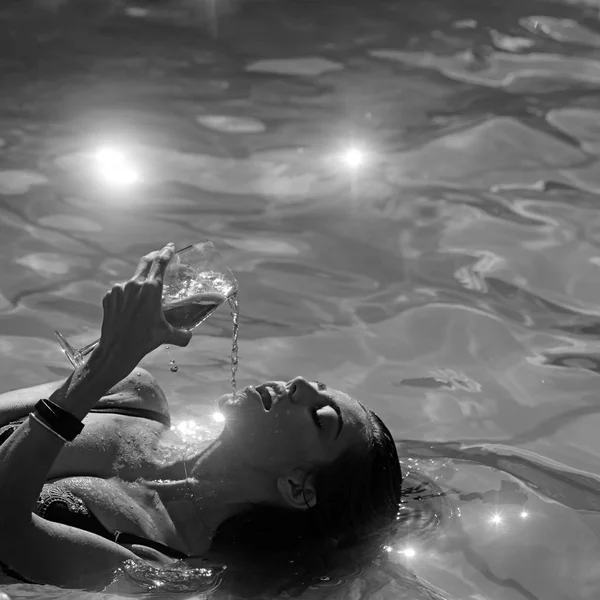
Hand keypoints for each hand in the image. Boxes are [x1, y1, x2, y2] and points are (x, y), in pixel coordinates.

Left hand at [97, 243, 191, 368]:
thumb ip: (182, 335)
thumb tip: (189, 336)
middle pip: (145, 262)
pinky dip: (127, 295)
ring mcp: (119, 290)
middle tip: (159, 255)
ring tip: (144, 296)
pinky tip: (130, 307)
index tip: (170, 247)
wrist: (117, 349)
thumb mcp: (167, 335)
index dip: (166, 253)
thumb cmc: (144, 340)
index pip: (160, 263)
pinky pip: (121, 291)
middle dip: (154, 256)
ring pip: (133, 280)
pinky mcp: (109, 297)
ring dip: (140, 283)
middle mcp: (134, 285)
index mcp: (151, 289)